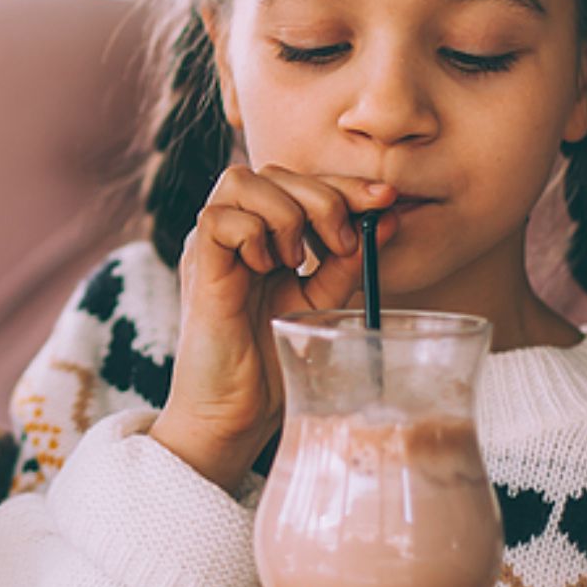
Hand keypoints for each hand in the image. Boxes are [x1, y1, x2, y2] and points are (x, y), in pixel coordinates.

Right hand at [149, 164, 396, 492]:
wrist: (236, 415)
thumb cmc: (274, 362)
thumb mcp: (322, 303)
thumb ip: (347, 261)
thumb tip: (388, 217)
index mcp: (266, 236)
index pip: (303, 183)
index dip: (346, 183)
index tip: (388, 198)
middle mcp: (236, 233)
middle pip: (274, 171)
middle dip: (323, 196)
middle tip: (343, 244)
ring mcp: (213, 248)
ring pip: (242, 181)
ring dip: (287, 213)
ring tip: (299, 261)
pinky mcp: (198, 268)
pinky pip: (218, 219)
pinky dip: (253, 235)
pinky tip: (269, 270)